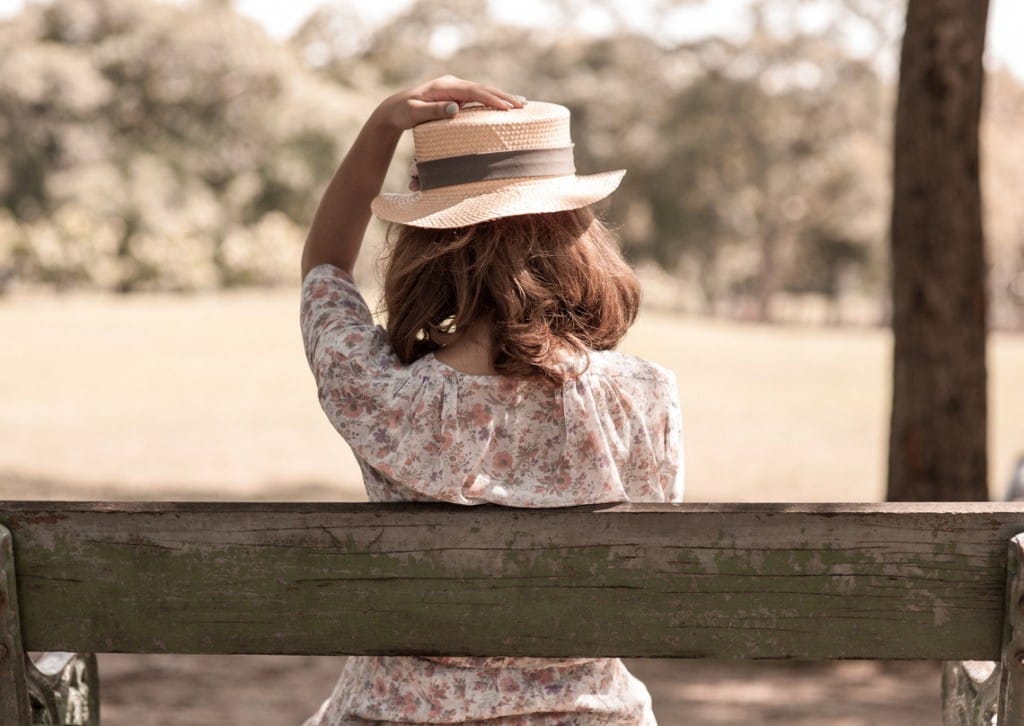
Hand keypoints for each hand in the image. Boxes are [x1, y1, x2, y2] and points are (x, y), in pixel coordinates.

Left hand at [375, 75, 524, 131]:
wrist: (395, 110)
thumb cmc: (403, 112)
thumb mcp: (415, 112)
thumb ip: (434, 110)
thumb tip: (457, 108)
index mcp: (445, 85)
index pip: (474, 91)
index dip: (491, 99)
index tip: (507, 108)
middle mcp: (453, 84)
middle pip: (483, 89)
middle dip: (503, 96)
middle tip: (523, 105)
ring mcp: (456, 90)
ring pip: (483, 92)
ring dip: (502, 98)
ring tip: (521, 105)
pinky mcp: (456, 97)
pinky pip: (478, 99)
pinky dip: (493, 102)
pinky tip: (505, 107)